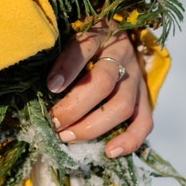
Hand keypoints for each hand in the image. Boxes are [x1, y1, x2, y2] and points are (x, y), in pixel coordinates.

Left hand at [46, 26, 152, 157]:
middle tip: (54, 121)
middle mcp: (121, 55)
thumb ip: (59, 54)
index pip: (85, 46)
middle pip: (103, 82)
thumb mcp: (71, 34)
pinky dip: (129, 140)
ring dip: (93, 126)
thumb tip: (41, 85)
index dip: (68, 67)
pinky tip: (109, 151)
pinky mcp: (145, 98)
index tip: (51, 85)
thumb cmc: (84, 40)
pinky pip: (144, 122)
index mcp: (100, 33)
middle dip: (76, 106)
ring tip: (68, 137)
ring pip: (122, 105)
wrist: (118, 37)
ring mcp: (136, 78)